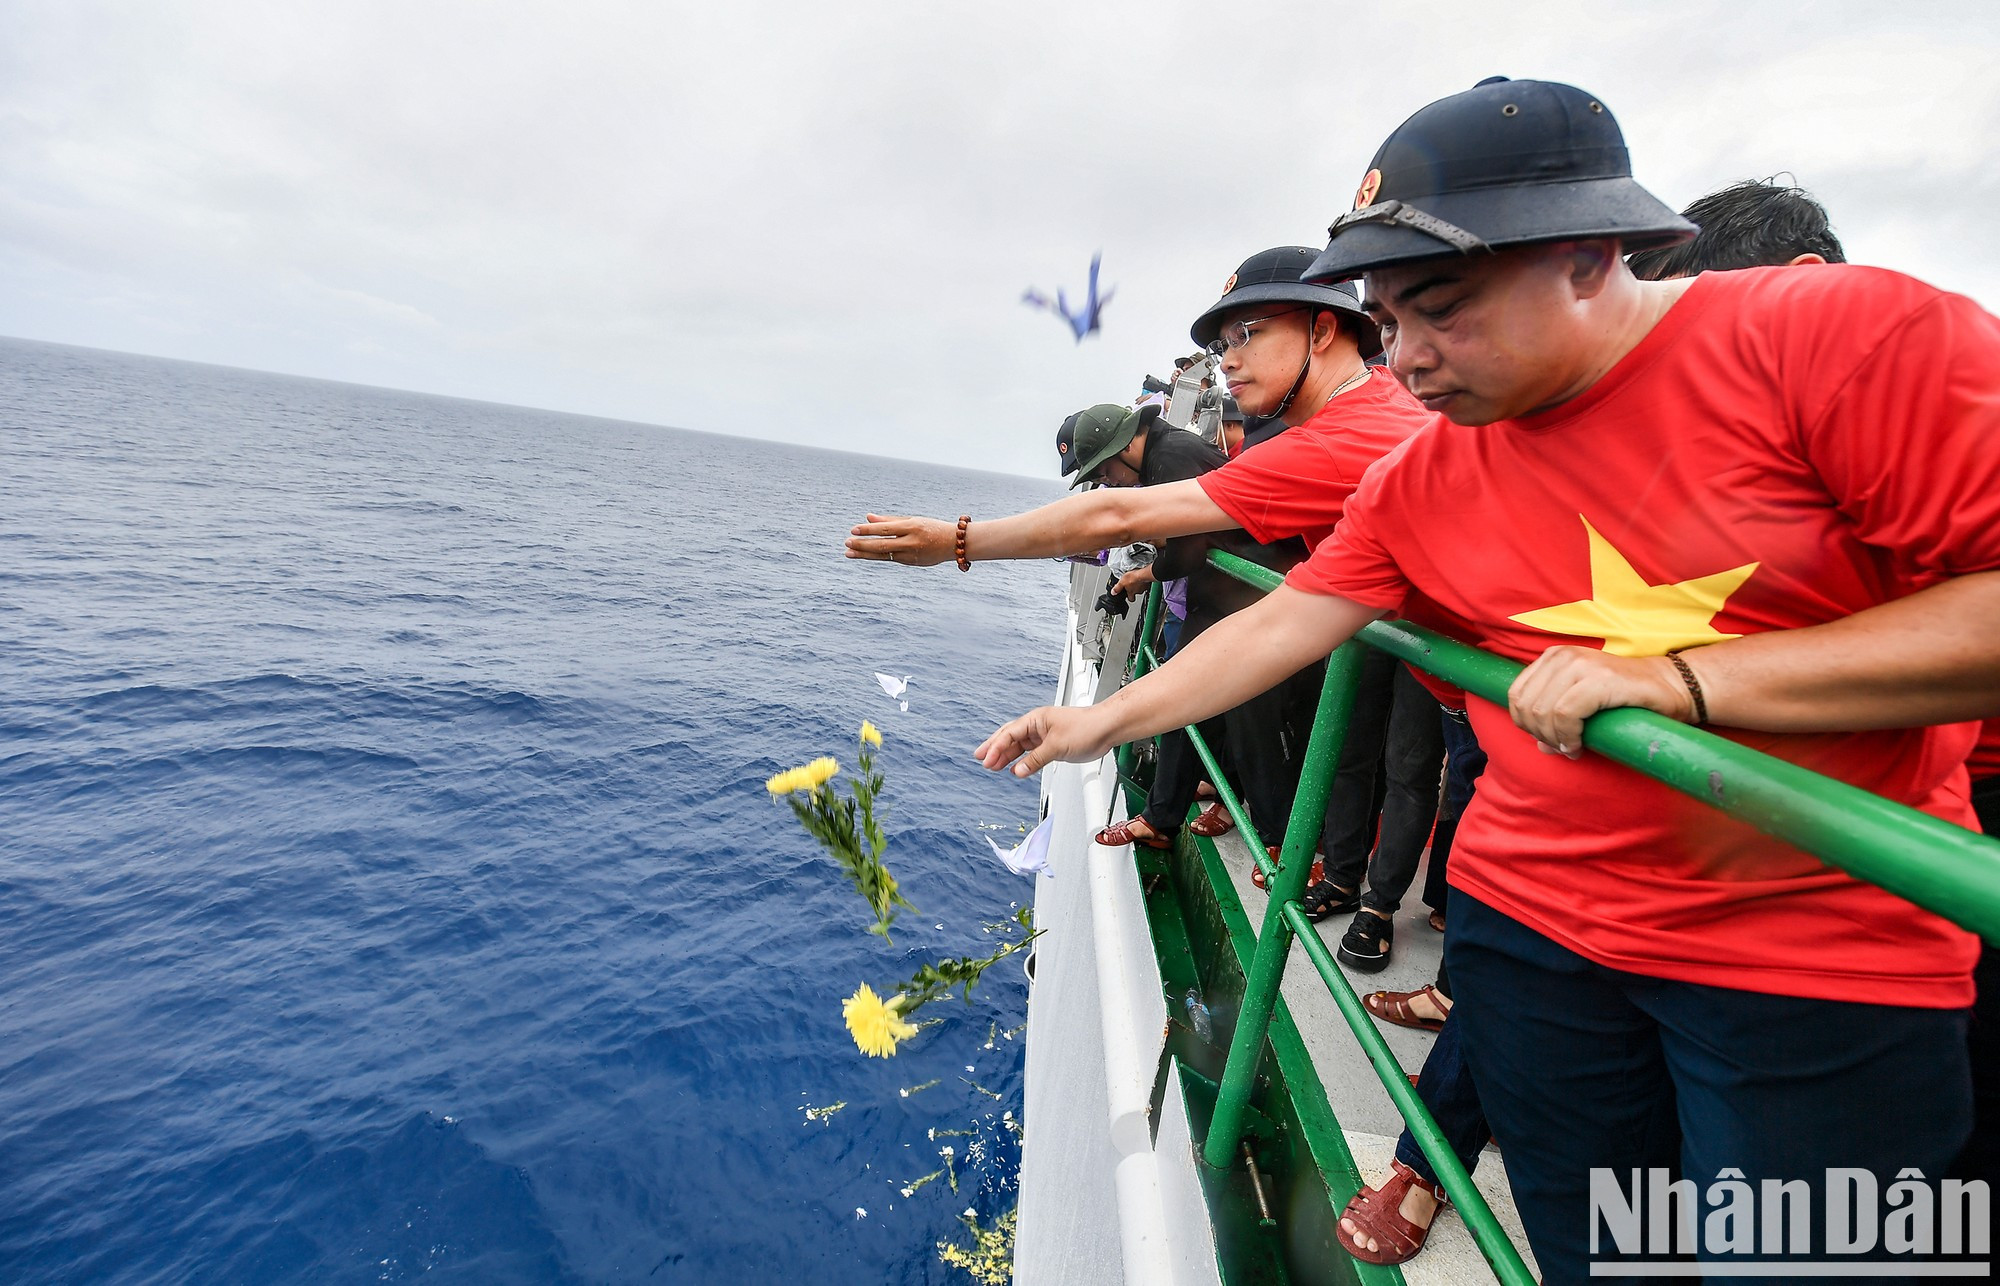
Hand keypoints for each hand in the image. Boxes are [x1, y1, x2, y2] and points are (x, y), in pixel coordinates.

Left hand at [844, 514, 955, 565]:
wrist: (954, 544)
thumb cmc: (931, 528)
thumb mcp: (912, 520)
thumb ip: (890, 520)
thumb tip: (868, 517)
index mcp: (912, 527)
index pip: (886, 529)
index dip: (868, 530)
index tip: (853, 530)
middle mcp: (911, 542)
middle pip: (882, 544)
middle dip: (863, 544)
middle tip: (847, 542)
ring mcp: (911, 554)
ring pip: (883, 555)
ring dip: (864, 554)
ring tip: (849, 552)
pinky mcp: (911, 563)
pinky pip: (890, 559)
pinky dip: (876, 556)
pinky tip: (863, 555)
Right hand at [975, 706, 1116, 777]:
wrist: (1106, 728)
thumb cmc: (1087, 727)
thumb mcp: (1057, 746)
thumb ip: (1036, 760)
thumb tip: (1018, 770)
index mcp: (1036, 719)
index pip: (1009, 733)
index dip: (996, 747)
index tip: (986, 760)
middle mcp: (1038, 726)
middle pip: (1010, 737)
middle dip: (995, 748)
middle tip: (980, 759)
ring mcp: (1044, 735)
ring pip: (1020, 746)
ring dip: (1007, 756)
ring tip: (993, 766)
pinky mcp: (1052, 745)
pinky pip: (1032, 753)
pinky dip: (1022, 761)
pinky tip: (1016, 768)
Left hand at [1112, 567, 1154, 597]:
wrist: (1143, 574)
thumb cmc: (1133, 578)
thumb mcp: (1122, 582)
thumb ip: (1117, 588)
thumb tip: (1113, 593)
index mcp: (1131, 592)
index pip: (1131, 599)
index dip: (1129, 598)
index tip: (1127, 595)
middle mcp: (1138, 591)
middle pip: (1136, 594)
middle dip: (1134, 592)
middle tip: (1132, 587)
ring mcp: (1143, 588)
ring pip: (1141, 589)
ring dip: (1139, 586)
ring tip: (1136, 580)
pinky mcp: (1147, 583)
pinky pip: (1145, 584)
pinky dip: (1143, 582)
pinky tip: (1141, 578)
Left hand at [1506, 646, 1694, 758]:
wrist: (1671, 687)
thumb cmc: (1626, 699)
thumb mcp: (1583, 705)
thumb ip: (1557, 720)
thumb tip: (1539, 746)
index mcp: (1553, 657)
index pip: (1516, 695)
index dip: (1525, 724)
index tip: (1548, 740)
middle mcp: (1563, 656)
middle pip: (1527, 705)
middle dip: (1540, 734)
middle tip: (1562, 748)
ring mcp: (1580, 665)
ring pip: (1543, 711)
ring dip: (1553, 738)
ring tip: (1571, 748)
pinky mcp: (1598, 679)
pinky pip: (1565, 714)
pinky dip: (1567, 737)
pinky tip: (1578, 746)